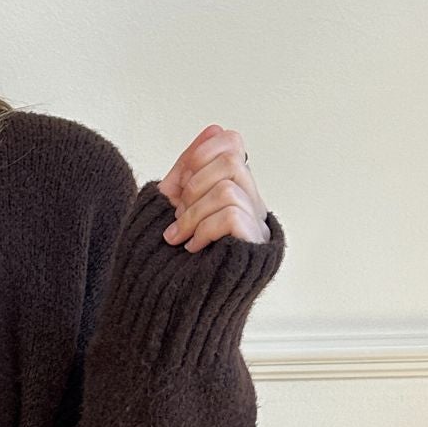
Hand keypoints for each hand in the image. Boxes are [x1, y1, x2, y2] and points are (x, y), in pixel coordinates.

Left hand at [156, 126, 270, 251]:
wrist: (170, 299)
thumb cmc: (172, 254)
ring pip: (228, 188)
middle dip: (194, 184)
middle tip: (178, 213)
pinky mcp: (255, 246)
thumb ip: (190, 169)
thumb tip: (214, 127)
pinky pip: (231, 215)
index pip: (232, 141)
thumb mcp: (175, 205)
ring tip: (180, 236)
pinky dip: (203, 230)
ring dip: (193, 213)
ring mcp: (257, 224)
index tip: (179, 182)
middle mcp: (252, 201)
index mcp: (233, 187)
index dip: (200, 152)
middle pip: (232, 160)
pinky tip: (192, 247)